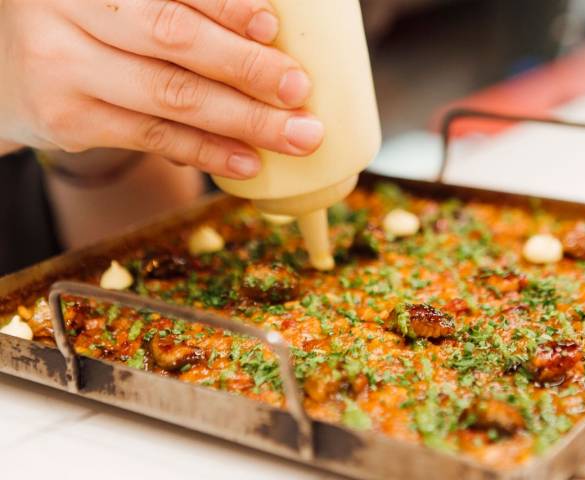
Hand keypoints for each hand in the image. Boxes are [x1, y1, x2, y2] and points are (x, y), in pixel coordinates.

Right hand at [0, 0, 324, 178]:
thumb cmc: (85, 25)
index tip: (273, 27)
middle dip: (246, 69)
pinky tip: (248, 160)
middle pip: (174, 40)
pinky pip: (152, 138)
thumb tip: (265, 37)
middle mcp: (67, 9)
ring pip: (169, 96)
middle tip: (299, 90)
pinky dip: (207, 151)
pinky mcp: (67, 118)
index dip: (226, 6)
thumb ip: (176, 12)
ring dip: (243, 120)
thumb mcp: (116, 3)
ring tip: (296, 135)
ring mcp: (62, 66)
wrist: (5, 66)